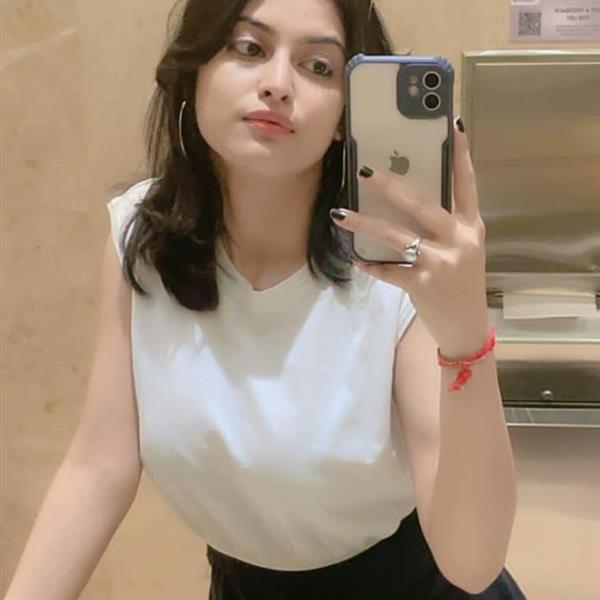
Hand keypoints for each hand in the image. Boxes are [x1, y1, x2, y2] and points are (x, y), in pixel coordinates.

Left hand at [330, 117, 490, 358]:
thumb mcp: (463, 249)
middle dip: (393, 186)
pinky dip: (370, 265)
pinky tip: (355, 258)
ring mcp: (441, 263)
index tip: (451, 125)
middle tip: (366, 171)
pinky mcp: (422, 284)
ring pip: (397, 236)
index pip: (467, 184)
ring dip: (366, 223)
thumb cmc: (462, 283)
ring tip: (340, 213)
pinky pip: (388, 271)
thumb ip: (446, 225)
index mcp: (471, 227)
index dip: (461, 154)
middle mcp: (459, 240)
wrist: (467, 327)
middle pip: (423, 204)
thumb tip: (407, 198)